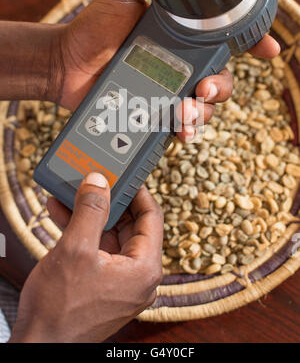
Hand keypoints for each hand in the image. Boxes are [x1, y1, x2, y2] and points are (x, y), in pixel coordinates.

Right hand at [10, 173, 162, 342]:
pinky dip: (83, 232)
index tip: (124, 174)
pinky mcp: (103, 286)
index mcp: (144, 269)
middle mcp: (138, 276)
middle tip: (95, 181)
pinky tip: (63, 215)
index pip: (151, 217)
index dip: (138, 191)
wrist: (40, 346)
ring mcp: (121, 282)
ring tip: (72, 194)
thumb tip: (99, 181)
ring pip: (111, 236)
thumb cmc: (59, 310)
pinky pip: (99, 250)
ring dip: (91, 215)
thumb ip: (90, 210)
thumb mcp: (76, 250)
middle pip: (130, 225)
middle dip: (109, 201)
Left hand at [53, 0, 279, 142]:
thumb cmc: (92, 30)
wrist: (66, 64)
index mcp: (180, 39)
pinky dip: (186, 130)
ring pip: (204, 107)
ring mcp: (168, 91)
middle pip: (220, 80)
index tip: (267, 49)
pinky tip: (180, 129)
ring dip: (202, 112)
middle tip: (202, 88)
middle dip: (220, 88)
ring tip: (183, 111)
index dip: (250, 44)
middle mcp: (180, 66)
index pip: (222, 41)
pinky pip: (180, 125)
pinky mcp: (154, 113)